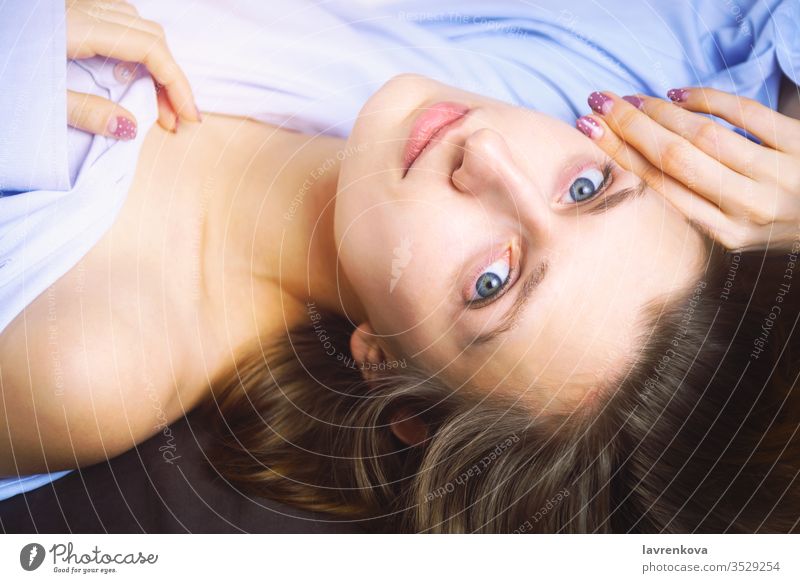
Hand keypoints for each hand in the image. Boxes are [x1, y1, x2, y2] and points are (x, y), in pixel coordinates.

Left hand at [65, 0, 198, 138]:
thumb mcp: (37, 100)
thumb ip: (85, 112)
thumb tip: (130, 127)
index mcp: (76, 26)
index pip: (148, 47)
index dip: (176, 82)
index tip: (188, 116)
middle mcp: (82, 8)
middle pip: (151, 35)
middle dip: (170, 78)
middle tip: (172, 118)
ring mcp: (76, 6)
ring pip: (138, 27)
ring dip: (155, 63)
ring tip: (155, 101)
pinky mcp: (70, 12)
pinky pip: (119, 22)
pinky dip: (136, 49)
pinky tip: (129, 76)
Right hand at [575, 87, 799, 252]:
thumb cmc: (783, 221)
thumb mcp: (739, 230)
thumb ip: (700, 207)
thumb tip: (642, 165)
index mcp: (727, 233)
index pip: (662, 188)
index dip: (621, 156)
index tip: (591, 131)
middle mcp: (748, 207)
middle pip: (675, 159)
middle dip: (631, 128)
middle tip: (601, 104)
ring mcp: (776, 174)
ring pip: (704, 136)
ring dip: (661, 113)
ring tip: (633, 100)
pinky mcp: (799, 142)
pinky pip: (746, 114)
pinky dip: (707, 99)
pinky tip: (679, 94)